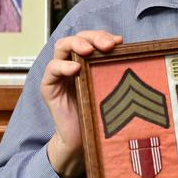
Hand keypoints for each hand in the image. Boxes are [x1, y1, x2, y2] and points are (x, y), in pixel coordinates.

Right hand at [42, 30, 121, 177]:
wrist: (84, 141)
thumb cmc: (99, 114)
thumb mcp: (111, 89)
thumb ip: (115, 71)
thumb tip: (128, 52)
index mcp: (87, 61)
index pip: (92, 39)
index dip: (103, 36)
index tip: (119, 41)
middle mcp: (71, 63)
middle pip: (78, 38)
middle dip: (93, 37)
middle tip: (107, 45)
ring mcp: (59, 73)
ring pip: (62, 46)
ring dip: (77, 44)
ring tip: (89, 51)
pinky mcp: (49, 87)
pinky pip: (51, 69)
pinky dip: (62, 66)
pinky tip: (75, 69)